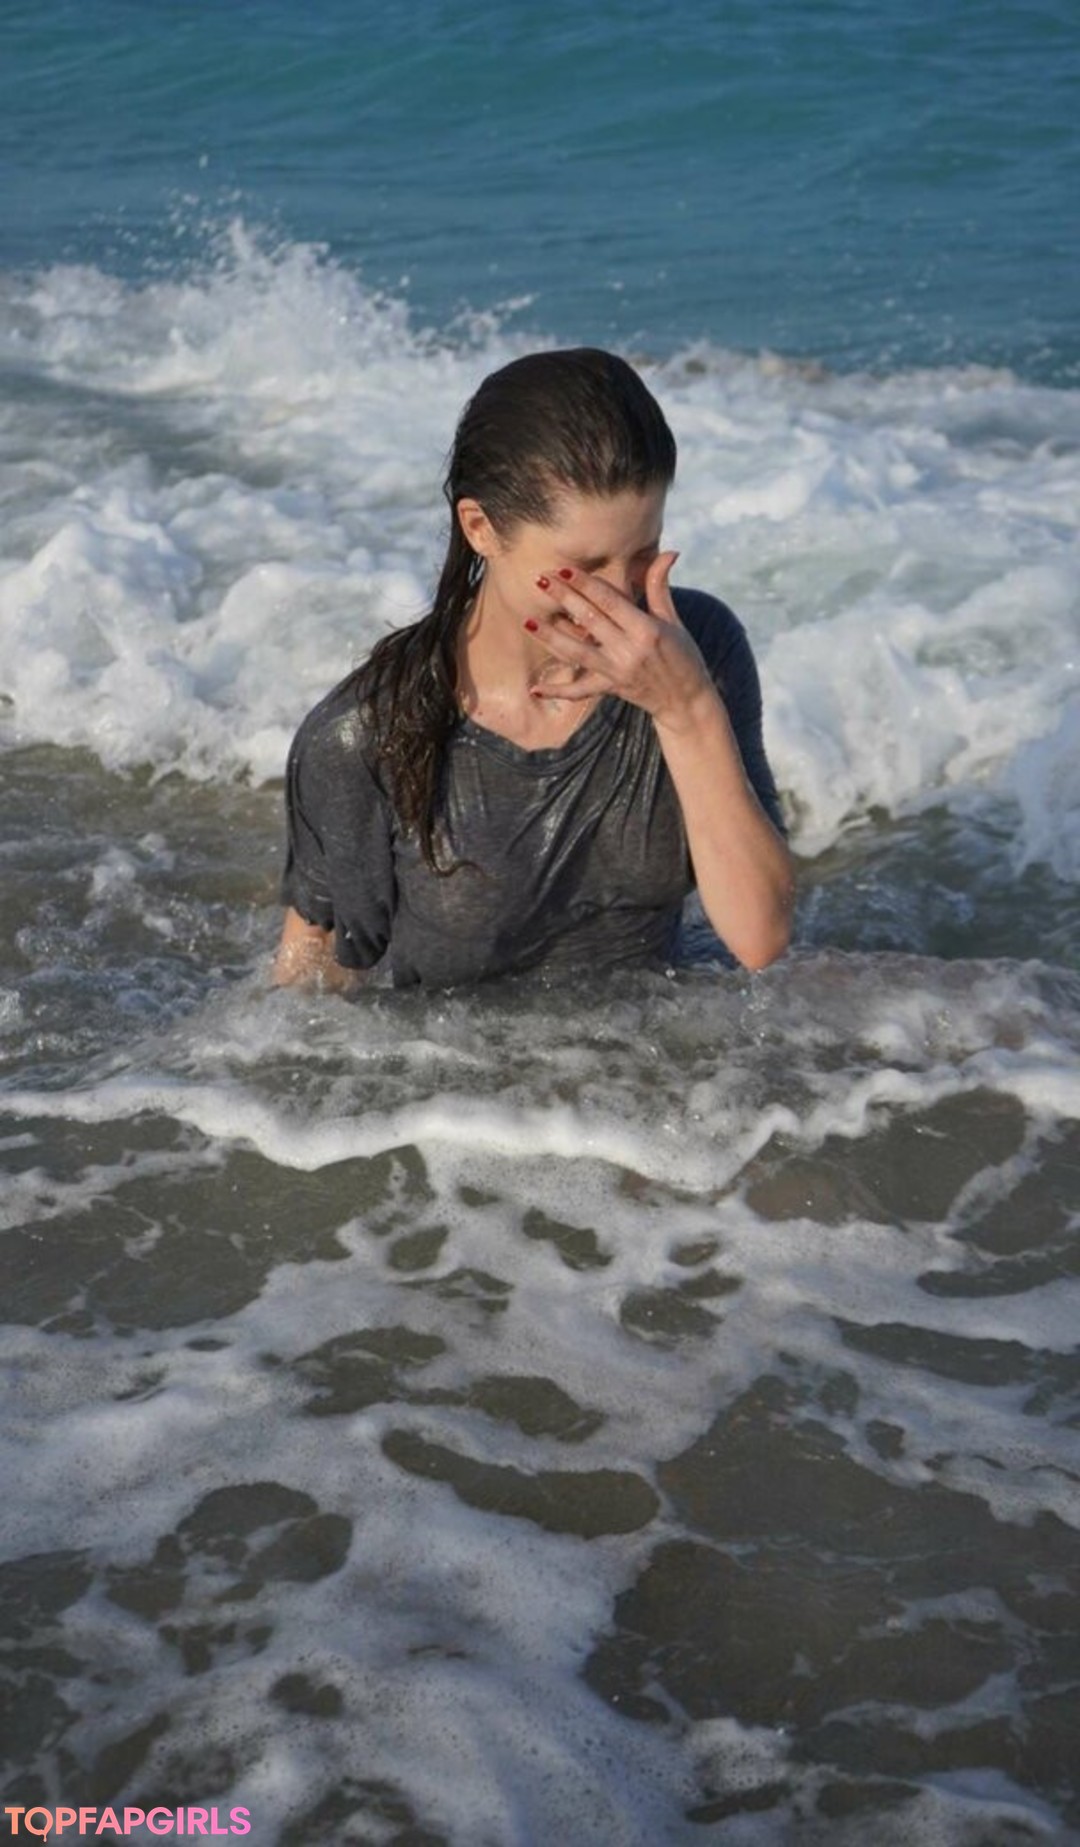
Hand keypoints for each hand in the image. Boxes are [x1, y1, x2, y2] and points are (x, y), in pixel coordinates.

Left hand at [530, 553, 714, 727]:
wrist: (686, 701)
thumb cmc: (683, 655)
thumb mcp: (673, 620)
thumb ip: (660, 587)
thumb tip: (669, 553)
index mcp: (646, 630)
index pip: (610, 602)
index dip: (586, 584)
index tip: (566, 569)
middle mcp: (629, 651)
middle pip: (589, 621)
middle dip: (563, 599)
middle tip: (540, 580)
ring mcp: (617, 671)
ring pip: (577, 652)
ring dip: (551, 637)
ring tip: (527, 621)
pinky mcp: (610, 688)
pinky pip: (580, 691)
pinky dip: (558, 692)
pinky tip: (534, 689)